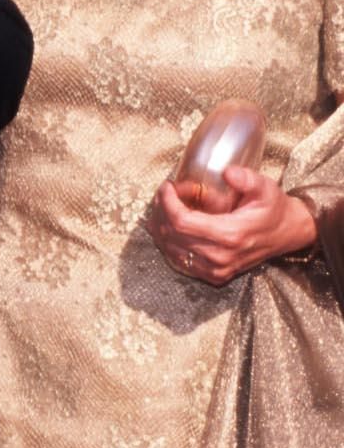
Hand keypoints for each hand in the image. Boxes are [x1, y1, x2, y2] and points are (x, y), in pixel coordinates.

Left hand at [148, 166, 318, 285]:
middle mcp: (220, 257)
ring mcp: (216, 269)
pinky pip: (178, 260)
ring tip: (166, 205)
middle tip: (165, 193)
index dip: (167, 202)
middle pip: (171, 234)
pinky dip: (168, 242)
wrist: (287, 234)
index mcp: (230, 235)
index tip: (167, 186)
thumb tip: (228, 172)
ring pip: (170, 248)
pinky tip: (170, 225)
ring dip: (161, 226)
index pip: (181, 221)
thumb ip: (248, 179)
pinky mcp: (214, 275)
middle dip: (161, 210)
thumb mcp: (266, 188)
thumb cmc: (273, 209)